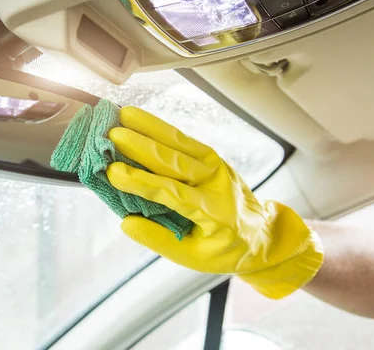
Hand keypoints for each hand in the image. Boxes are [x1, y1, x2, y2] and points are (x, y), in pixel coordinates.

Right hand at [106, 106, 323, 298]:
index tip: (113, 173)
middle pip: (175, 160)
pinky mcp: (210, 155)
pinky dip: (160, 127)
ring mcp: (214, 164)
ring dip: (149, 127)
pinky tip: (139, 119)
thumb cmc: (224, 248)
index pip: (172, 193)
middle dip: (141, 146)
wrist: (261, 232)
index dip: (141, 182)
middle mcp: (215, 182)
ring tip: (122, 115)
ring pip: (179, 142)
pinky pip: (182, 139)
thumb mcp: (193, 257)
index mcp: (213, 212)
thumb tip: (125, 222)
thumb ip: (158, 239)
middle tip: (112, 135)